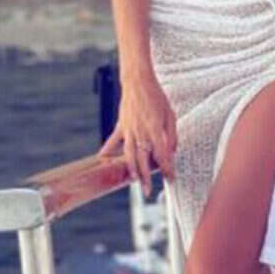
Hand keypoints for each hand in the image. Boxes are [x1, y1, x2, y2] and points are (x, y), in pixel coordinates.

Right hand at [99, 76, 176, 193]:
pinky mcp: (121, 125)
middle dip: (146, 178)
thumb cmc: (156, 97)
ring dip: (131, 169)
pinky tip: (102, 160)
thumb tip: (173, 151)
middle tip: (148, 191)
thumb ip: (172, 134)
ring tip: (133, 181)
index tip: (171, 177)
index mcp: (156, 129)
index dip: (167, 168)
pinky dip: (107, 150)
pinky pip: (113, 140)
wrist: (138, 81)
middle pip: (144, 160)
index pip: (162, 154)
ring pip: (129, 154)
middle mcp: (142, 132)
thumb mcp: (170, 114)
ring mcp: (129, 130)